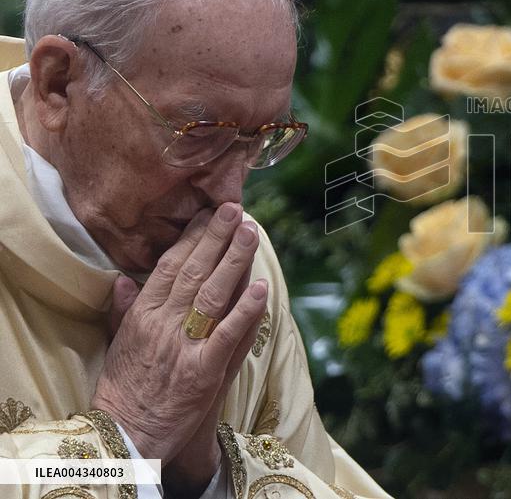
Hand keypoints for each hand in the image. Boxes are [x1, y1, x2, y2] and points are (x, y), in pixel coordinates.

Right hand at [93, 203, 267, 466]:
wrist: (128, 435)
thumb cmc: (125, 388)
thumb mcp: (117, 344)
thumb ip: (124, 309)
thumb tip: (123, 277)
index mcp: (142, 315)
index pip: (169, 265)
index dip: (191, 237)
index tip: (208, 213)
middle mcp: (163, 325)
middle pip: (194, 271)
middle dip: (216, 237)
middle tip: (235, 209)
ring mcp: (185, 346)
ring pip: (212, 294)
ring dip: (234, 260)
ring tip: (250, 232)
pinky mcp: (205, 370)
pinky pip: (228, 334)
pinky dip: (245, 310)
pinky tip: (261, 287)